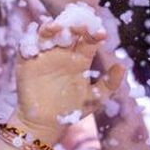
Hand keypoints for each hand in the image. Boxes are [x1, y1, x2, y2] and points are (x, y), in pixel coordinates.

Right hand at [13, 19, 123, 140]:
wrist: (44, 123)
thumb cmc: (70, 111)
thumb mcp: (94, 99)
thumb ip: (109, 84)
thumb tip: (123, 66)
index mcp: (80, 59)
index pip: (88, 40)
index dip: (94, 33)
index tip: (101, 34)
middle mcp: (63, 53)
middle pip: (68, 32)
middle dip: (73, 26)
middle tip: (79, 26)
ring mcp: (45, 55)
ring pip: (47, 34)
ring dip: (50, 28)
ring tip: (55, 27)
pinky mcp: (27, 61)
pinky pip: (27, 45)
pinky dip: (30, 38)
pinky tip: (35, 35)